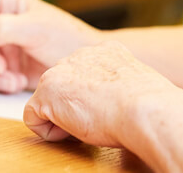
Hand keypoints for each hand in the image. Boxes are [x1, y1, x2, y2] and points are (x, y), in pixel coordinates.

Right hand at [0, 0, 100, 92]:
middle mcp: (2, 22)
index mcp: (8, 3)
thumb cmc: (69, 39)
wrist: (84, 68)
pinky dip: (1, 83)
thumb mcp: (36, 29)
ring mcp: (3, 45)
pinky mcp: (8, 66)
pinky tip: (18, 82)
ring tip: (12, 78)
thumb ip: (3, 28)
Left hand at [25, 42, 182, 171]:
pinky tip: (72, 131)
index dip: (89, 99)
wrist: (146, 109)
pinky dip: (48, 131)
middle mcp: (80, 55)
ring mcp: (61, 70)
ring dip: (62, 118)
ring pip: (47, 101)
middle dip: (72, 107)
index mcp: (105, 51)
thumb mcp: (135, 85)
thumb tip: (116, 100)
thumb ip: (118, 85)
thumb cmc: (149, 105)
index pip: (83, 74)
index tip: (105, 111)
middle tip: (95, 120)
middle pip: (62, 86)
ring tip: (88, 124)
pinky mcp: (48, 90)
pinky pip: (32, 117)